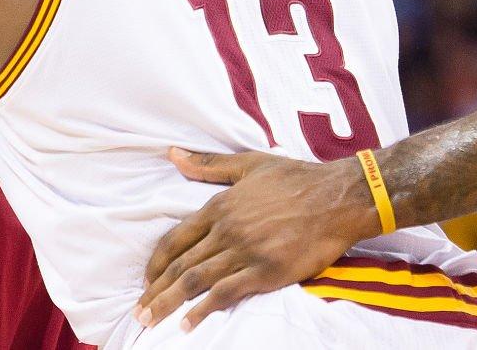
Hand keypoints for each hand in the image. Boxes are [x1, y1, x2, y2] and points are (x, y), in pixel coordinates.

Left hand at [137, 148, 376, 330]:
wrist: (337, 198)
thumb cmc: (295, 179)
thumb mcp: (247, 165)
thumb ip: (207, 164)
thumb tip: (172, 153)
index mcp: (218, 207)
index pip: (175, 239)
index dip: (156, 263)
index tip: (146, 280)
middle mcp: (226, 231)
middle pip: (180, 265)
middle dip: (155, 291)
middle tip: (138, 311)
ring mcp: (245, 252)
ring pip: (196, 280)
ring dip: (169, 303)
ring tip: (151, 320)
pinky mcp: (267, 272)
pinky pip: (227, 293)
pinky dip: (204, 309)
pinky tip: (188, 324)